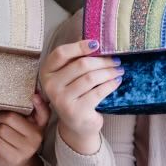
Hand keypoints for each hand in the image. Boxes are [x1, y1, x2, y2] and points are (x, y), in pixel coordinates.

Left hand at [0, 94, 49, 165]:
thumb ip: (32, 111)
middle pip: (11, 118)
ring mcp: (25, 149)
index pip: (44, 113)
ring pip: (1, 129)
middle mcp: (36, 138)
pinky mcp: (13, 157)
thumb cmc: (20, 141)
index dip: (40, 104)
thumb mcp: (29, 127)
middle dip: (0, 116)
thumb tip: (35, 92)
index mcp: (40, 127)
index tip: (34, 95)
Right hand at [40, 39, 123, 154]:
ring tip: (118, 70)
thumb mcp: (68, 76)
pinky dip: (110, 85)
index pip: (61, 53)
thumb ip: (75, 59)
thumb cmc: (74, 94)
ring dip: (109, 72)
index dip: (79, 46)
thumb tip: (94, 40)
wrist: (76, 124)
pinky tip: (116, 81)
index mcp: (46, 72)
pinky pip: (98, 92)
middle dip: (102, 61)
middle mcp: (50, 86)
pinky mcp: (76, 111)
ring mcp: (62, 100)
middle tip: (116, 60)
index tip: (97, 44)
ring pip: (91, 78)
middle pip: (81, 65)